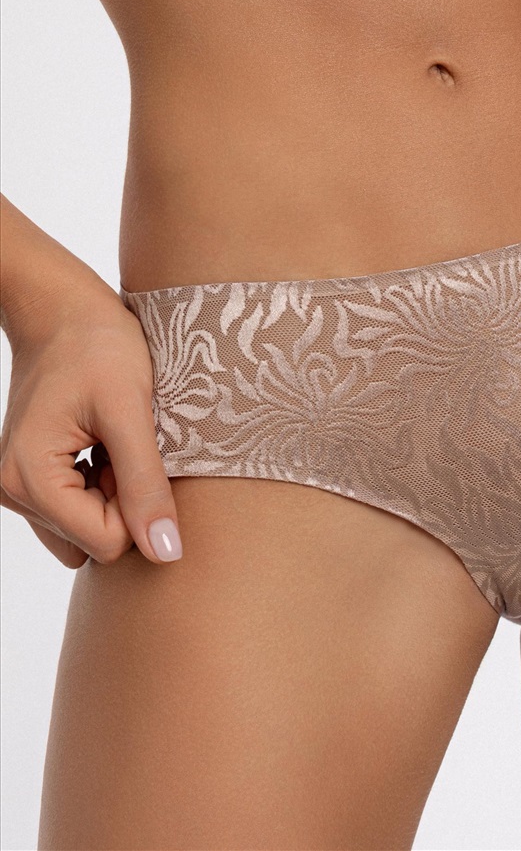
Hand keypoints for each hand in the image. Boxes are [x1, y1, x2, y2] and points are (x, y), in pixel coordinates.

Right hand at [0, 284, 182, 566]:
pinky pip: (77, 512)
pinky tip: (103, 444)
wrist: (62, 307)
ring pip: (87, 532)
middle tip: (124, 444)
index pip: (106, 544)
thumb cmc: (97, 345)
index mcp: (29, 479)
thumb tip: (165, 554)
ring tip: (113, 442)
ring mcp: (18, 487)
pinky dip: (99, 486)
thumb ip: (146, 484)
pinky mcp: (31, 478)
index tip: (137, 453)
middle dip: (122, 502)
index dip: (138, 506)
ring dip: (112, 495)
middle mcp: (12, 492)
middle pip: (95, 543)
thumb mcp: (131, 411)